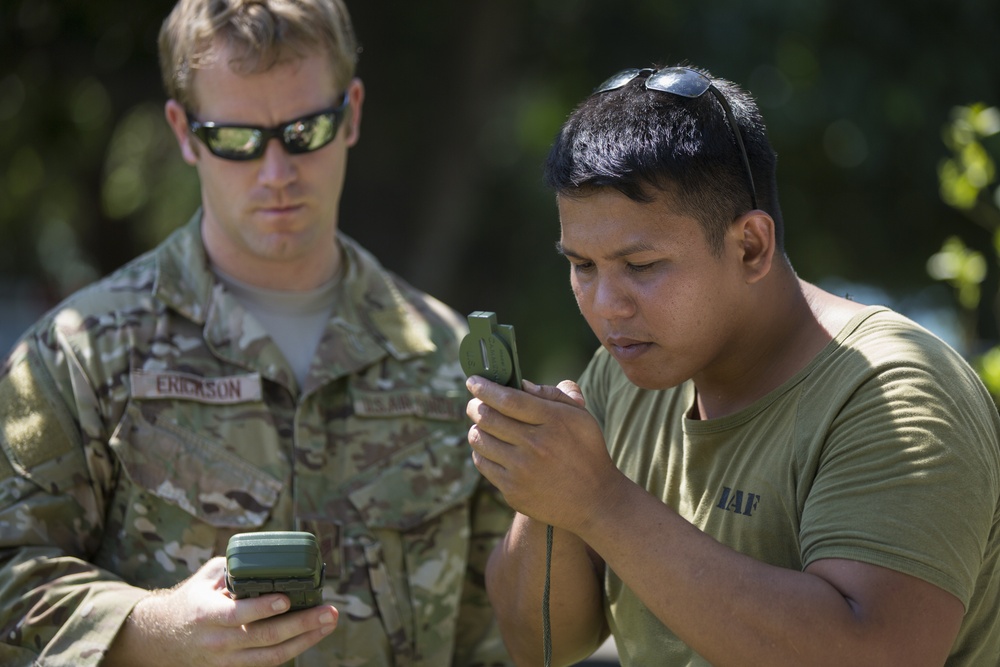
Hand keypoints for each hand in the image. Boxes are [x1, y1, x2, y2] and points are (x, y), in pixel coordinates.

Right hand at [105, 557, 337, 666]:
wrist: (165, 637)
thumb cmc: (193, 599)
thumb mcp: (207, 577)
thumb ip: (236, 566)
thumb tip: (269, 557)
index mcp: (207, 614)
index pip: (237, 615)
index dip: (262, 608)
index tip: (286, 599)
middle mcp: (218, 641)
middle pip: (264, 637)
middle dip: (301, 624)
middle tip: (327, 611)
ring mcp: (228, 658)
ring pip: (271, 655)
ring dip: (305, 639)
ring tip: (328, 622)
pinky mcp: (236, 666)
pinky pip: (268, 662)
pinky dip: (293, 648)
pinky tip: (313, 634)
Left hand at [466, 377, 624, 533]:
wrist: (595, 500)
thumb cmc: (587, 452)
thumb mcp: (581, 417)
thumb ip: (554, 395)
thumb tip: (522, 385)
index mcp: (552, 421)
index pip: (508, 399)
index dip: (485, 387)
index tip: (473, 381)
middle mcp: (535, 445)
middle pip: (487, 417)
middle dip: (474, 405)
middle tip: (474, 402)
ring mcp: (521, 470)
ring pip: (479, 439)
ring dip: (476, 427)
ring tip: (482, 424)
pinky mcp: (512, 491)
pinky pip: (482, 463)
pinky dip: (480, 450)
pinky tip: (488, 447)